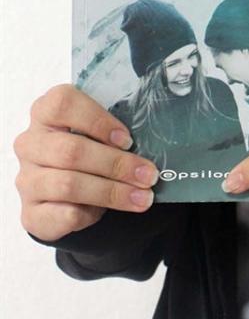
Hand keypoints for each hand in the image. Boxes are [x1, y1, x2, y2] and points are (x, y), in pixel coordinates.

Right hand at [14, 83, 158, 241]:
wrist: (63, 192)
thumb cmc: (86, 149)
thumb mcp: (97, 131)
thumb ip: (112, 130)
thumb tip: (150, 139)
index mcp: (45, 112)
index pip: (63, 104)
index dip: (97, 120)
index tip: (127, 139)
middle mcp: (30, 144)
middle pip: (71, 151)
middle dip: (116, 164)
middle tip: (148, 175)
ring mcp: (27, 179)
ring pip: (68, 185)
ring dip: (112, 192)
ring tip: (142, 197)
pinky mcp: (31, 213)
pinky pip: (63, 214)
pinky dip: (90, 214)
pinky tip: (108, 212)